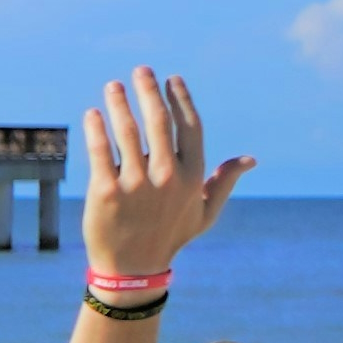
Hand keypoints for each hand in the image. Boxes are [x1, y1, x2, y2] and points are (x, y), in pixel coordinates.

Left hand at [81, 67, 252, 279]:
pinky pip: (100, 151)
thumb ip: (223, 183)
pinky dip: (96, 128)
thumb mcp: (203, 214)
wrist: (133, 271)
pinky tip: (93, 114)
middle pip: (158, 121)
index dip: (180, 99)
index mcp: (192, 177)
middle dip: (149, 90)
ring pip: (127, 131)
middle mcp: (167, 177)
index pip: (189, 127)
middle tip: (140, 71)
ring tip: (113, 87)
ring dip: (120, 102)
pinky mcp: (105, 192)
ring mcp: (135, 185)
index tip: (171, 79)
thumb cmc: (169, 238)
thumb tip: (249, 160)